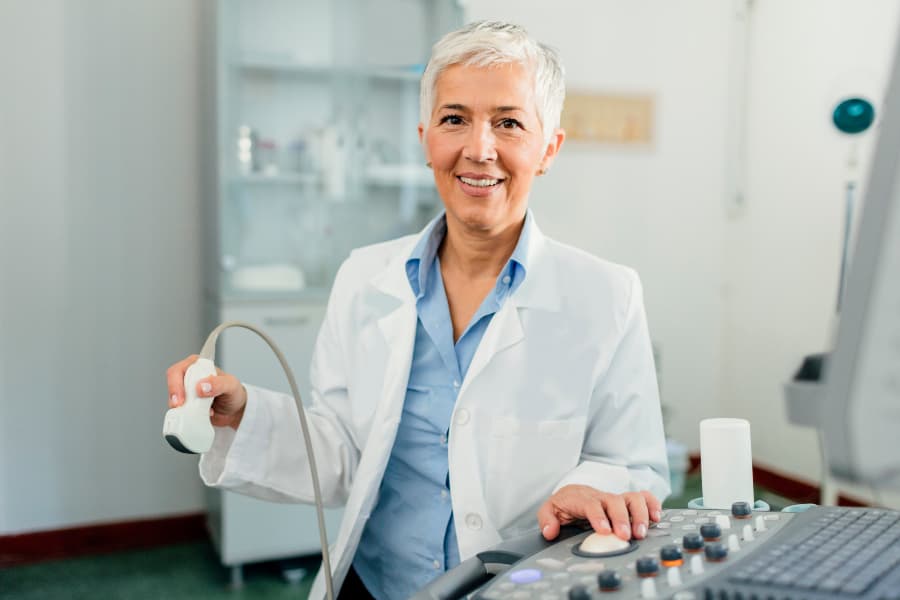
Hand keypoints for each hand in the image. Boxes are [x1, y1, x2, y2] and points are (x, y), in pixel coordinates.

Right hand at [166, 354, 247, 428]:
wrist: (235, 411)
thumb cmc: (233, 393)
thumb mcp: (231, 385)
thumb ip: (218, 383)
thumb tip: (201, 386)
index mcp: (198, 366)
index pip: (179, 370)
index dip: (175, 384)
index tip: (182, 398)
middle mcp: (189, 378)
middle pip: (172, 386)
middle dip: (176, 398)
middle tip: (183, 407)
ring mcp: (186, 393)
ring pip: (173, 401)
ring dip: (184, 409)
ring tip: (202, 411)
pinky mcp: (186, 407)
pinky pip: (179, 412)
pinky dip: (187, 416)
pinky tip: (201, 415)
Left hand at [537, 485, 661, 541]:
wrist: (575, 492)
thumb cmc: (565, 504)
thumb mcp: (550, 510)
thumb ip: (546, 519)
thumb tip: (550, 531)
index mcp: (583, 499)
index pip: (591, 504)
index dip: (599, 516)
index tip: (605, 530)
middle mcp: (602, 496)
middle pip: (615, 501)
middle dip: (622, 518)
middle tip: (626, 536)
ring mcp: (616, 498)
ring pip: (633, 498)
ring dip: (640, 514)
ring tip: (641, 533)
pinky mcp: (627, 501)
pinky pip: (644, 497)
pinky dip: (653, 505)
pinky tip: (656, 518)